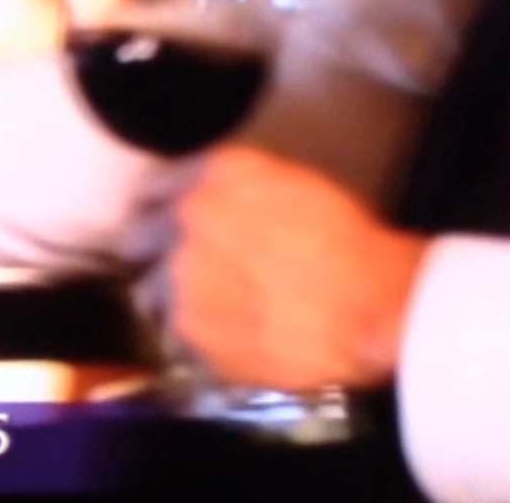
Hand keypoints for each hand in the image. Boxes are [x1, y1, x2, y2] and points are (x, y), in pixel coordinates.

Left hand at [171, 145, 429, 389]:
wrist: (372, 308)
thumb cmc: (350, 244)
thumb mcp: (295, 186)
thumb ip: (238, 186)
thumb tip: (213, 198)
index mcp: (216, 174)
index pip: (154, 186)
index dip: (154, 205)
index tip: (156, 217)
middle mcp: (186, 219)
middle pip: (137, 238)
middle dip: (150, 251)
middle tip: (177, 266)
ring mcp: (181, 278)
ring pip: (149, 291)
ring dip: (169, 297)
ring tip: (204, 308)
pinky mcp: (190, 332)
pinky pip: (174, 334)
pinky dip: (192, 336)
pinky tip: (225, 334)